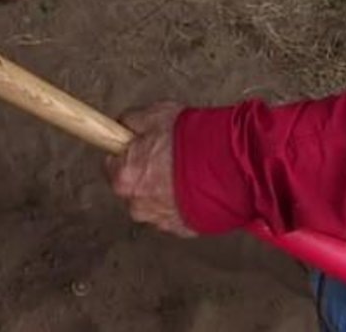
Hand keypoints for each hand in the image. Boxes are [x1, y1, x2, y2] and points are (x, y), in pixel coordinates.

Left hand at [104, 102, 196, 237]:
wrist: (233, 167)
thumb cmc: (193, 142)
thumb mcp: (155, 116)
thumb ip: (130, 123)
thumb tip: (121, 125)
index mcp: (124, 177)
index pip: (112, 165)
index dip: (128, 153)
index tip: (140, 148)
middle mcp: (137, 205)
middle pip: (133, 187)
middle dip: (147, 173)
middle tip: (169, 157)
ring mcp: (160, 220)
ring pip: (154, 203)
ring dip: (166, 191)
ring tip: (188, 173)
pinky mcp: (183, 230)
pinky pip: (176, 214)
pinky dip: (183, 203)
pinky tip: (198, 187)